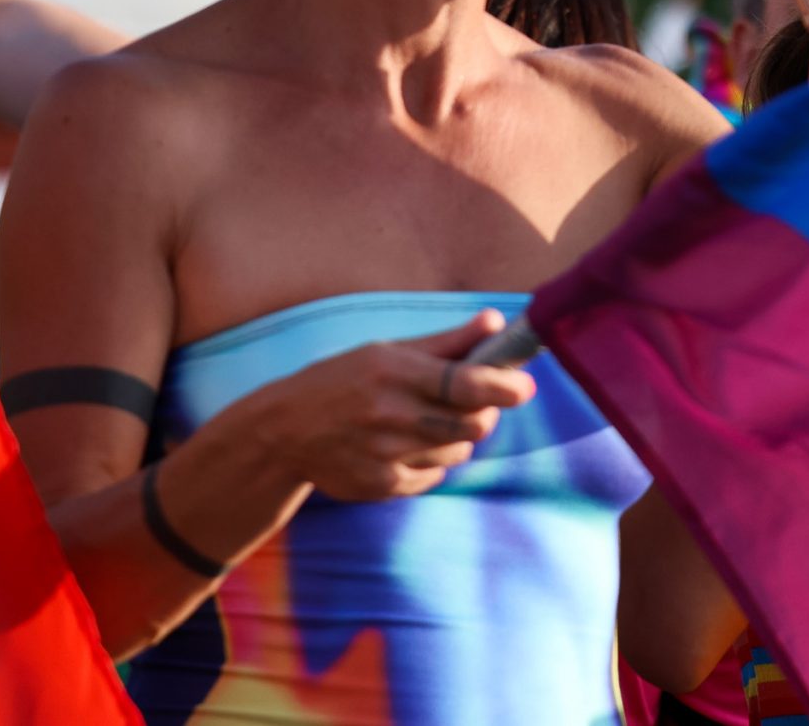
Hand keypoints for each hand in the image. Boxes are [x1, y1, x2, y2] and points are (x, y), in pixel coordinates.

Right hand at [257, 309, 536, 501]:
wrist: (283, 432)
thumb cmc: (342, 381)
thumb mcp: (387, 351)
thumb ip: (447, 342)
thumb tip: (497, 322)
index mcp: (394, 371)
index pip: (467, 384)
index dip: (505, 387)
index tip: (525, 386)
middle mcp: (390, 414)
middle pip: (472, 424)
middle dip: (486, 413)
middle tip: (478, 403)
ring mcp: (385, 454)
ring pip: (458, 452)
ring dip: (459, 438)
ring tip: (432, 422)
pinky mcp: (381, 486)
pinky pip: (434, 477)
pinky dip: (433, 462)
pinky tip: (408, 446)